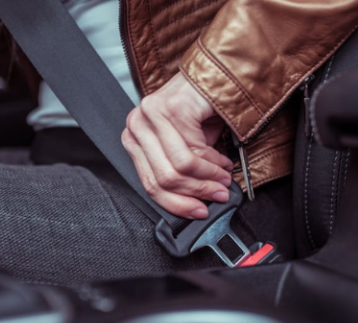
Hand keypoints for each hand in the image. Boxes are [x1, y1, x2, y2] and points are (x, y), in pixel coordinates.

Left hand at [122, 73, 232, 219]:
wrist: (219, 75)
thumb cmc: (201, 109)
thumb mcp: (185, 146)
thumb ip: (179, 172)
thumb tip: (193, 201)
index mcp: (134, 135)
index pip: (148, 182)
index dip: (175, 204)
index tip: (196, 211)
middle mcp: (137, 123)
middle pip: (161, 179)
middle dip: (195, 193)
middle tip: (216, 196)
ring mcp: (151, 115)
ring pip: (177, 169)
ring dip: (207, 179)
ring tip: (222, 180)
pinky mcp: (171, 109)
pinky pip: (192, 153)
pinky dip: (212, 163)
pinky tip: (222, 163)